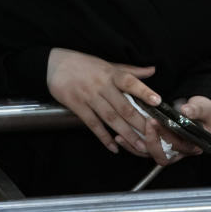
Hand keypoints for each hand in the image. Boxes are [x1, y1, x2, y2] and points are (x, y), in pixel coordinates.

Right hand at [46, 48, 160, 154]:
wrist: (53, 64)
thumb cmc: (83, 64)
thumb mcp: (106, 64)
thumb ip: (129, 70)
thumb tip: (152, 70)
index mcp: (110, 74)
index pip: (129, 82)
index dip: (143, 91)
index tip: (157, 101)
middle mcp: (100, 85)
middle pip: (123, 107)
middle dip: (140, 123)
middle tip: (154, 137)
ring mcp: (88, 96)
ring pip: (110, 118)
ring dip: (127, 134)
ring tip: (140, 146)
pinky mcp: (76, 105)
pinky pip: (92, 124)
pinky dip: (103, 137)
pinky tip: (114, 147)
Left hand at [123, 95, 210, 165]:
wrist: (196, 110)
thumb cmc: (201, 111)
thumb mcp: (203, 108)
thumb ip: (196, 110)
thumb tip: (186, 111)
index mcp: (193, 145)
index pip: (178, 147)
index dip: (165, 137)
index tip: (154, 121)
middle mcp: (178, 151)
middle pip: (161, 155)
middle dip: (150, 140)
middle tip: (143, 123)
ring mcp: (165, 149)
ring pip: (148, 154)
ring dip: (135, 146)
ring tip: (122, 135)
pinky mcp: (154, 145)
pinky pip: (141, 150)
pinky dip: (130, 145)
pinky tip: (119, 137)